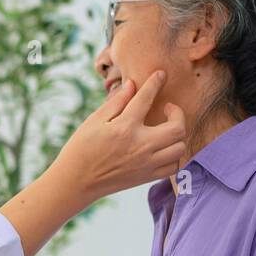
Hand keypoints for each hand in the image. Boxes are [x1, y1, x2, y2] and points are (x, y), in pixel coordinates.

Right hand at [51, 71, 186, 206]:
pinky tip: (163, 148)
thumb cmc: (81, 148)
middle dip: (177, 113)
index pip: (147, 98)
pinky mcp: (146, 177)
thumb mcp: (94, 121)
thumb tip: (132, 84)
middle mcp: (140, 146)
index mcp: (125, 127)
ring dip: (177, 135)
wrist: (76, 181)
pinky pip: (172, 166)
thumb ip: (116, 102)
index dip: (156, 82)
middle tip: (168, 109)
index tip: (161, 74)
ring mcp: (146, 164)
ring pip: (179, 147)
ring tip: (166, 129)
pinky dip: (173, 155)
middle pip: (177, 128)